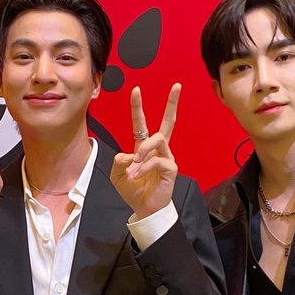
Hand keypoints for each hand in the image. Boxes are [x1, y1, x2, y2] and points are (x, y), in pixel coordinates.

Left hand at [110, 84, 179, 218]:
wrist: (144, 209)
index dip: (137, 107)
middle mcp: (157, 149)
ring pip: (158, 139)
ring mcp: (166, 157)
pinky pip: (157, 160)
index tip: (136, 89)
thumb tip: (127, 154)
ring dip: (144, 149)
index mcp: (143, 147)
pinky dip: (144, 167)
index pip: (141, 123)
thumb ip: (118, 162)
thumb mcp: (117, 176)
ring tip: (135, 163)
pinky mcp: (171, 168)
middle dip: (172, 103)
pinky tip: (137, 175)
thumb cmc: (133, 191)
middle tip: (177, 86)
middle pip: (167, 122)